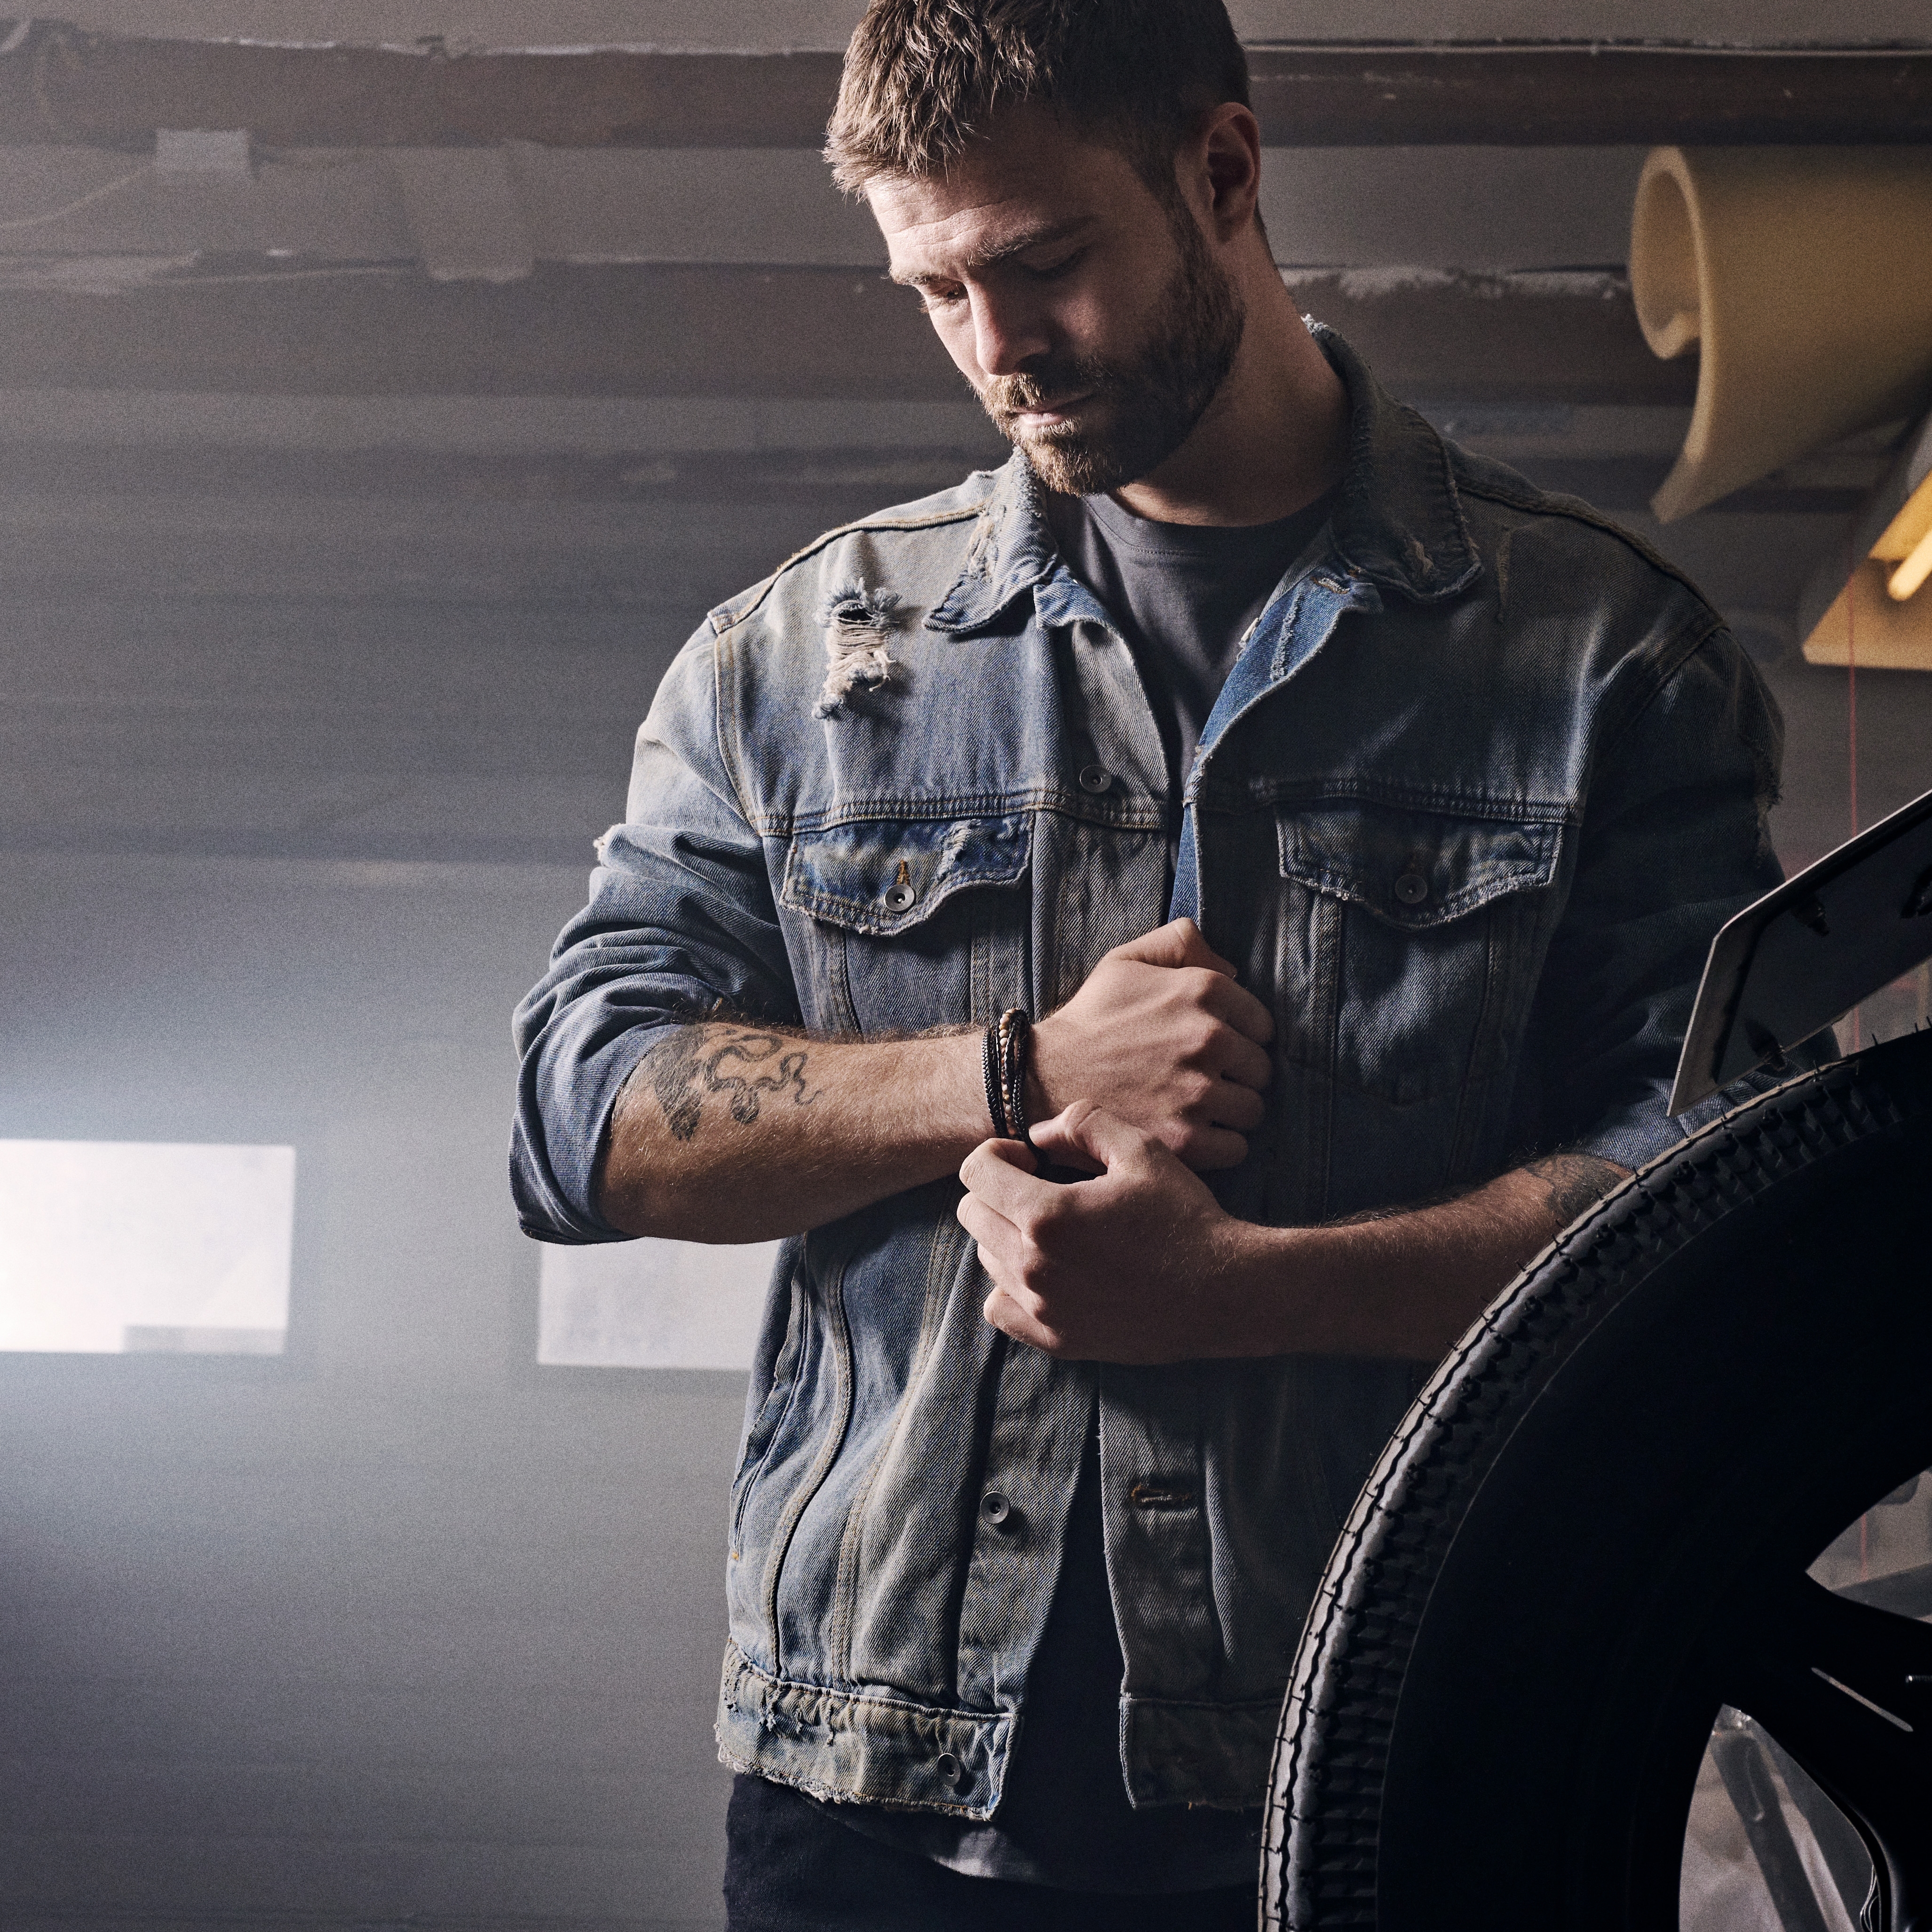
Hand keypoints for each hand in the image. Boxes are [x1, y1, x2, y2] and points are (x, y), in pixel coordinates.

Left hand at [958, 1101, 1260, 1363]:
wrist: (1225, 1291)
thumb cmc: (1186, 1216)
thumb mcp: (1142, 1150)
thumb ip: (1083, 1124)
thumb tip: (1039, 1135)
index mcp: (1047, 1215)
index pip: (975, 1172)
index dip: (997, 1153)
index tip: (1031, 1158)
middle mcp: (1033, 1266)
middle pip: (972, 1213)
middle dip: (997, 1189)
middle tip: (1040, 1186)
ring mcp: (1042, 1308)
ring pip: (985, 1257)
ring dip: (1005, 1234)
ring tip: (1053, 1227)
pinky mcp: (1056, 1339)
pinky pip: (999, 1308)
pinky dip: (1010, 1285)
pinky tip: (1047, 1269)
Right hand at [1027, 917, 1273, 1169]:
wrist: (1042, 1076)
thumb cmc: (1090, 1019)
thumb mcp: (1127, 961)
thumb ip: (1181, 943)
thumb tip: (1233, 968)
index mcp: (1203, 990)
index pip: (1262, 1025)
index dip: (1240, 1038)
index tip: (1213, 1049)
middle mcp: (1209, 1038)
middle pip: (1261, 1069)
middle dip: (1237, 1076)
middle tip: (1203, 1080)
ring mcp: (1198, 1091)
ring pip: (1252, 1110)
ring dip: (1231, 1112)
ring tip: (1198, 1109)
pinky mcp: (1185, 1139)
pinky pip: (1236, 1148)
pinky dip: (1220, 1147)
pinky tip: (1194, 1135)